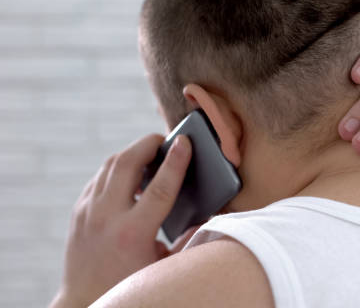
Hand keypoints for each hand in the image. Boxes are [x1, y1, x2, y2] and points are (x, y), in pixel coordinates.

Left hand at [51, 134, 196, 306]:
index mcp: (132, 234)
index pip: (158, 188)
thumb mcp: (163, 267)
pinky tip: (132, 175)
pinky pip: (100, 177)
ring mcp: (87, 212)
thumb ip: (187, 240)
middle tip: (165, 140)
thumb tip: (207, 217)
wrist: (83, 300)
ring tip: (152, 154)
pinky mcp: (78, 211)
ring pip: (110, 165)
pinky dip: (118, 169)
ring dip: (133, 153)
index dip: (175, 162)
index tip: (184, 142)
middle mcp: (106, 218)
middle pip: (126, 163)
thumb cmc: (128, 285)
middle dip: (148, 144)